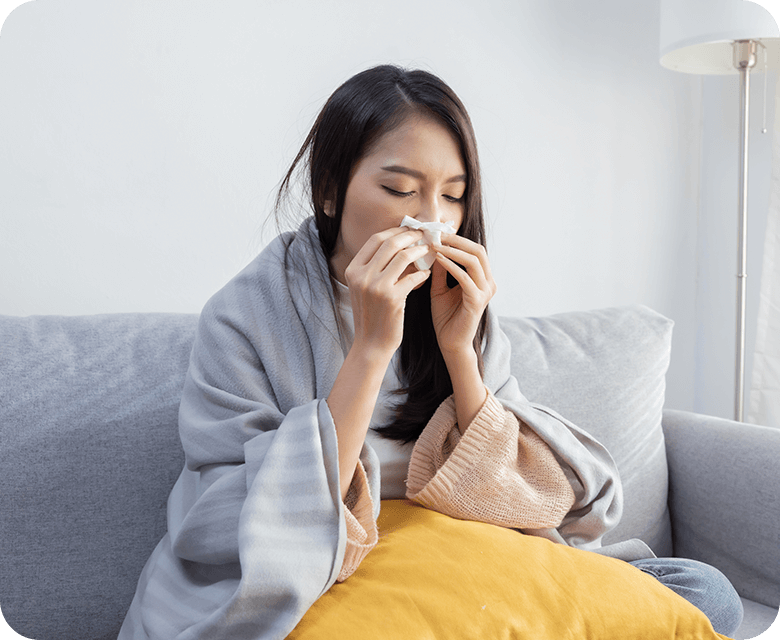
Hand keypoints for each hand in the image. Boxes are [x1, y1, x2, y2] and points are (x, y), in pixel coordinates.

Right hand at [344, 227, 431, 358]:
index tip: (409, 228)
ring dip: (419, 251)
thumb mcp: (365, 288)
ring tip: (429, 250)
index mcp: (353, 270)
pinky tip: (427, 273)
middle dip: (409, 235)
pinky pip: (412, 277)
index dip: (394, 230)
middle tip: (423, 234)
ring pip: (403, 256)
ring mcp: (376, 287)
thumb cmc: (372, 315)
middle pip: (390, 243)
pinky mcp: (392, 299)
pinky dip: (422, 273)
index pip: (375, 240)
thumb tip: (401, 243)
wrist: (370, 344)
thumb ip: (376, 266)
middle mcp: (362, 276)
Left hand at [430, 234, 496, 359]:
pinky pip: (466, 278)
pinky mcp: (478, 301)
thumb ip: (440, 269)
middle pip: (478, 250)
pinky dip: (451, 266)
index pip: (473, 250)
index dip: (456, 239)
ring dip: (453, 250)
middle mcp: (488, 283)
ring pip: (474, 261)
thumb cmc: (446, 317)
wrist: (450, 343)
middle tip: (436, 234)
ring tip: (434, 244)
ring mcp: (485, 292)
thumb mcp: (440, 287)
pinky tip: (437, 259)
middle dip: (456, 240)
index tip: (436, 232)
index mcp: (482, 278)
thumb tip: (433, 247)